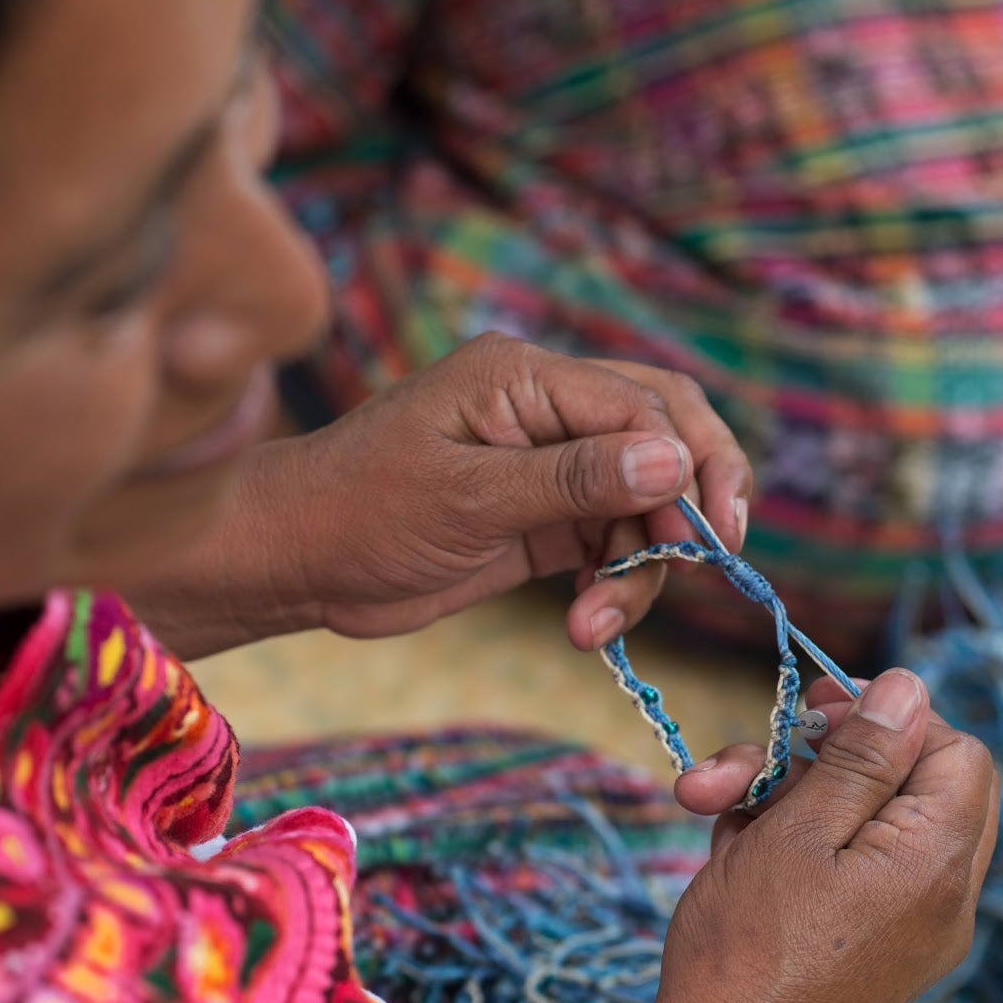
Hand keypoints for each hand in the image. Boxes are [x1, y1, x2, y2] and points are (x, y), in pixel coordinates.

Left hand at [199, 335, 752, 653]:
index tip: (706, 536)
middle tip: (705, 566)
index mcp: (525, 376)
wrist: (296, 561)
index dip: (690, 464)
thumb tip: (672, 461)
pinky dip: (613, 585)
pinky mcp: (539, 521)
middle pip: (662, 438)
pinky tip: (587, 626)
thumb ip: (573, 479)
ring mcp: (546, 467)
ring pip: (641, 504)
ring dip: (639, 568)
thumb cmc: (361, 511)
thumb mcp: (469, 496)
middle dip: (690, 504)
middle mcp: (546, 410)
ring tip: (595, 626)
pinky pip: (608, 542)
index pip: (644, 402)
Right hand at [656, 669, 1000, 1002]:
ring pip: (871, 824)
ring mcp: (912, 930)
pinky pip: (855, 872)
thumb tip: (911, 686)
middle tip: (767, 752)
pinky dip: (797, 848)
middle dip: (831, 755)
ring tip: (710, 803)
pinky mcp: (875, 952)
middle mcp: (945, 898)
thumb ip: (861, 755)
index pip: (955, 749)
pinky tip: (731, 851)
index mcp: (939, 860)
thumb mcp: (798, 829)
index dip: (887, 719)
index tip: (814, 714)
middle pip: (916, 783)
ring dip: (791, 797)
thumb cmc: (747, 949)